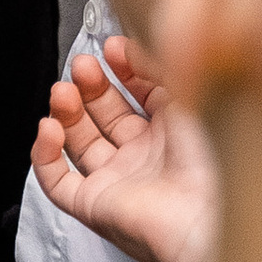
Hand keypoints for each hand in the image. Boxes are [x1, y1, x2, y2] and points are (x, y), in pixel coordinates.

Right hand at [30, 32, 220, 261]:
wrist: (211, 217)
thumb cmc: (215, 161)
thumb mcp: (187, 93)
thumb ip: (154, 64)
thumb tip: (126, 44)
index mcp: (176, 135)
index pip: (139, 96)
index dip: (123, 70)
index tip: (113, 50)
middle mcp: (147, 159)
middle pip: (105, 117)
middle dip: (90, 87)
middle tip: (83, 67)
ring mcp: (121, 182)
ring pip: (79, 144)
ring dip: (65, 113)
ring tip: (63, 92)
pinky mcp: (97, 206)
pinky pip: (58, 183)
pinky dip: (46, 155)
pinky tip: (50, 128)